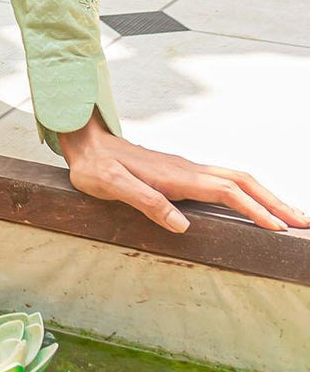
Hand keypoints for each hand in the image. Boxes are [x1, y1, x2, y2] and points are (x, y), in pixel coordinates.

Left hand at [58, 110, 309, 233]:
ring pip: (236, 179)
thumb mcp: (111, 186)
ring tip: (289, 217)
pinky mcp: (182, 174)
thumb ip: (145, 202)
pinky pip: (223, 182)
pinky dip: (247, 193)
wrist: (84, 143)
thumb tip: (182, 226)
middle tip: (303, 223)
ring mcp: (186, 170)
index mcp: (176, 176)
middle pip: (242, 181)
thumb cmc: (95, 167)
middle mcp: (187, 170)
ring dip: (265, 197)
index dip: (254, 209)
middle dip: (274, 202)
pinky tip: (252, 206)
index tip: (278, 228)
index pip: (226, 192)